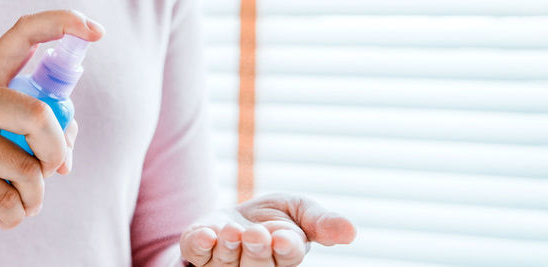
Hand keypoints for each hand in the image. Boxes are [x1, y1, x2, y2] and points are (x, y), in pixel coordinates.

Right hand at [0, 10, 103, 228]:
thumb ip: (34, 120)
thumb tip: (66, 150)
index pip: (24, 34)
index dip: (63, 24)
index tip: (95, 31)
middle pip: (38, 116)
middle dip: (57, 150)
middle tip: (55, 167)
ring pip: (27, 168)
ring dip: (37, 193)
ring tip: (28, 199)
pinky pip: (7, 198)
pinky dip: (18, 213)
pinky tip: (11, 214)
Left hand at [180, 194, 355, 265]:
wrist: (237, 215)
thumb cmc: (274, 217)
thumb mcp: (301, 210)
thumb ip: (322, 222)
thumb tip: (351, 231)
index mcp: (285, 257)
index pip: (287, 258)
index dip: (285, 249)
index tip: (283, 237)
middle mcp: (255, 266)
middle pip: (257, 266)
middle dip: (256, 250)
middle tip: (256, 233)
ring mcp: (224, 264)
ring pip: (226, 264)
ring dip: (229, 248)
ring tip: (232, 231)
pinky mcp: (199, 254)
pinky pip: (196, 254)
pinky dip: (200, 245)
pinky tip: (207, 234)